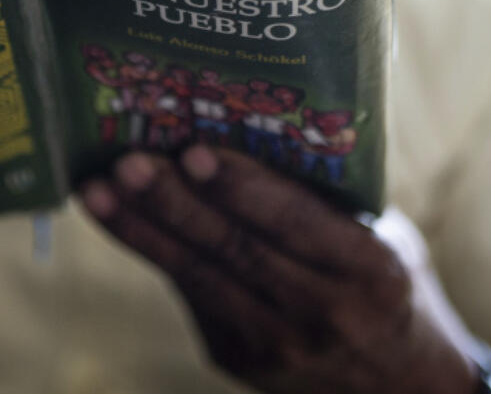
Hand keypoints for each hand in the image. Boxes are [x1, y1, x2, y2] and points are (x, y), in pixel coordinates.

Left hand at [81, 147, 478, 393]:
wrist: (396, 389)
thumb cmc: (380, 284)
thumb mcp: (380, 239)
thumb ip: (322, 199)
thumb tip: (243, 123)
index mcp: (371, 272)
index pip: (297, 223)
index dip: (243, 188)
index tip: (195, 152)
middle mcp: (322, 313)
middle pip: (234, 249)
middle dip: (172, 202)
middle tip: (127, 162)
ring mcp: (273, 343)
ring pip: (196, 275)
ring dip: (139, 228)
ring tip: (95, 188)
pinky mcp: (234, 356)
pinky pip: (190, 291)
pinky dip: (151, 248)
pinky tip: (116, 214)